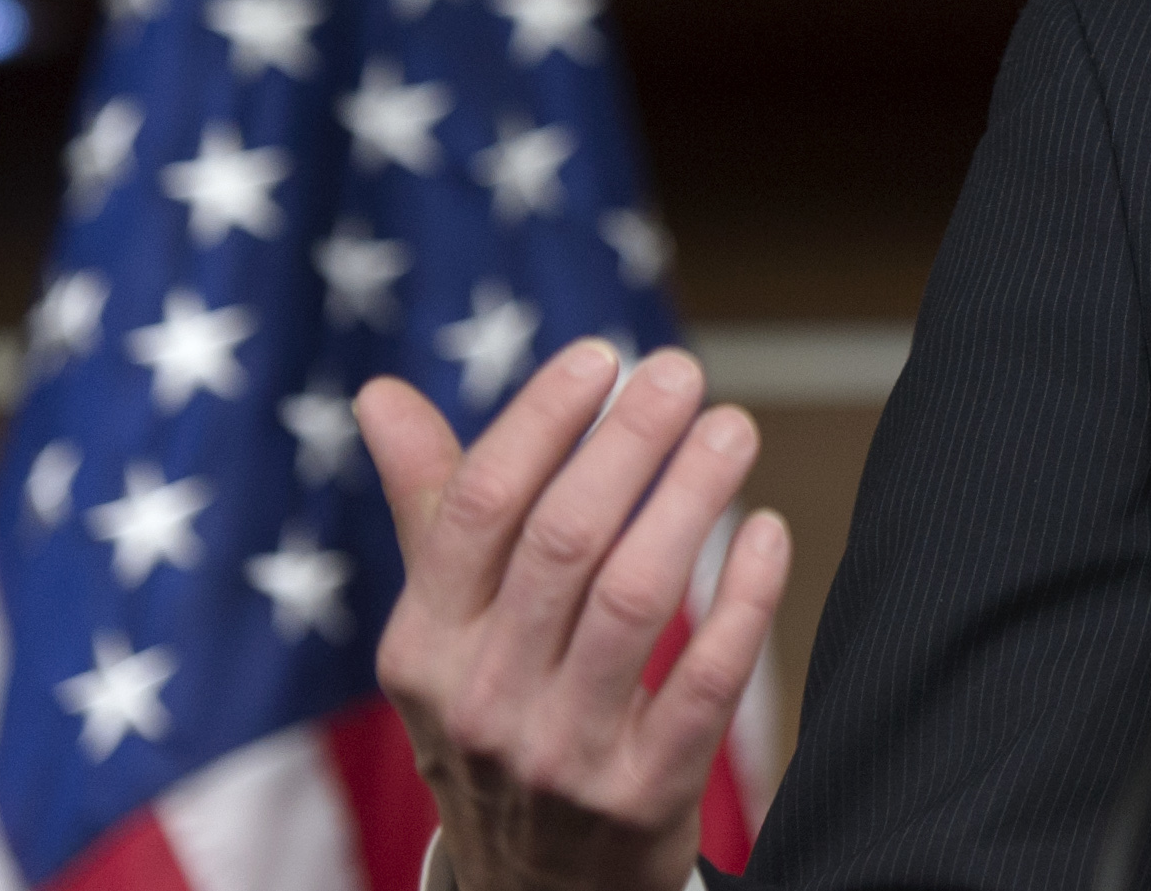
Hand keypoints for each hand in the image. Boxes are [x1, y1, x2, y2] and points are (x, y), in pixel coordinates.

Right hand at [358, 342, 792, 890]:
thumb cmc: (496, 718)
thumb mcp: (443, 635)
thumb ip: (431, 510)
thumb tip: (382, 393)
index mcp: (422, 648)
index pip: (479, 508)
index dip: (543, 421)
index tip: (604, 356)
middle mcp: (481, 702)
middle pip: (564, 541)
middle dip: (630, 443)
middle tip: (685, 372)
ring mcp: (560, 754)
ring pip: (636, 598)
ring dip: (692, 500)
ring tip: (733, 429)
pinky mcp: (643, 795)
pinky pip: (705, 681)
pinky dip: (744, 599)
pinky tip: (769, 533)